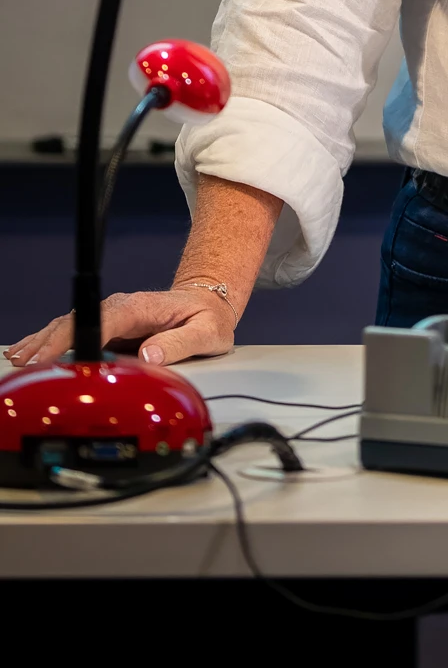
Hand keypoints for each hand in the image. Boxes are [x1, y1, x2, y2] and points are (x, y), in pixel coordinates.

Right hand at [4, 287, 235, 368]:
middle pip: (79, 320)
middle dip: (50, 341)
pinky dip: (50, 340)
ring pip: (71, 325)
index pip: (104, 319)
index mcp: (142, 307)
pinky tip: (31, 350)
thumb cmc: (207, 318)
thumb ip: (179, 344)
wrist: (208, 304)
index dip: (77, 335)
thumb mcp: (206, 333)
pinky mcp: (109, 326)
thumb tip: (149, 356)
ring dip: (44, 341)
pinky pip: (75, 331)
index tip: (56, 353)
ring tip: (19, 357)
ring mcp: (113, 316)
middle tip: (27, 363)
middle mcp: (122, 307)